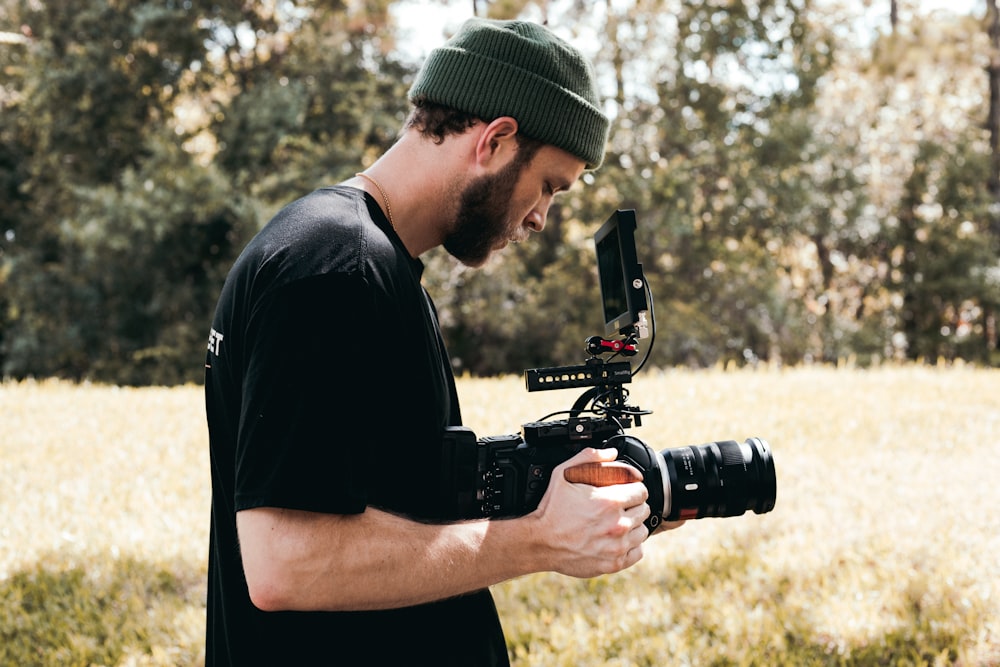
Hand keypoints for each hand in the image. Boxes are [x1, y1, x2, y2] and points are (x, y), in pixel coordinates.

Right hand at [529, 447, 649, 578]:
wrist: (541, 542)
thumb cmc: (552, 509)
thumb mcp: (563, 474)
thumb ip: (589, 457)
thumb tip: (611, 452)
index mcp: (609, 502)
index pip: (641, 491)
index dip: (634, 488)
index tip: (627, 490)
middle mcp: (617, 524)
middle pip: (643, 510)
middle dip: (634, 506)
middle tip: (620, 507)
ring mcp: (617, 546)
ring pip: (642, 531)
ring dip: (633, 525)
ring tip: (619, 523)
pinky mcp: (614, 563)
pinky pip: (637, 552)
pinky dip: (631, 546)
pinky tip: (619, 540)